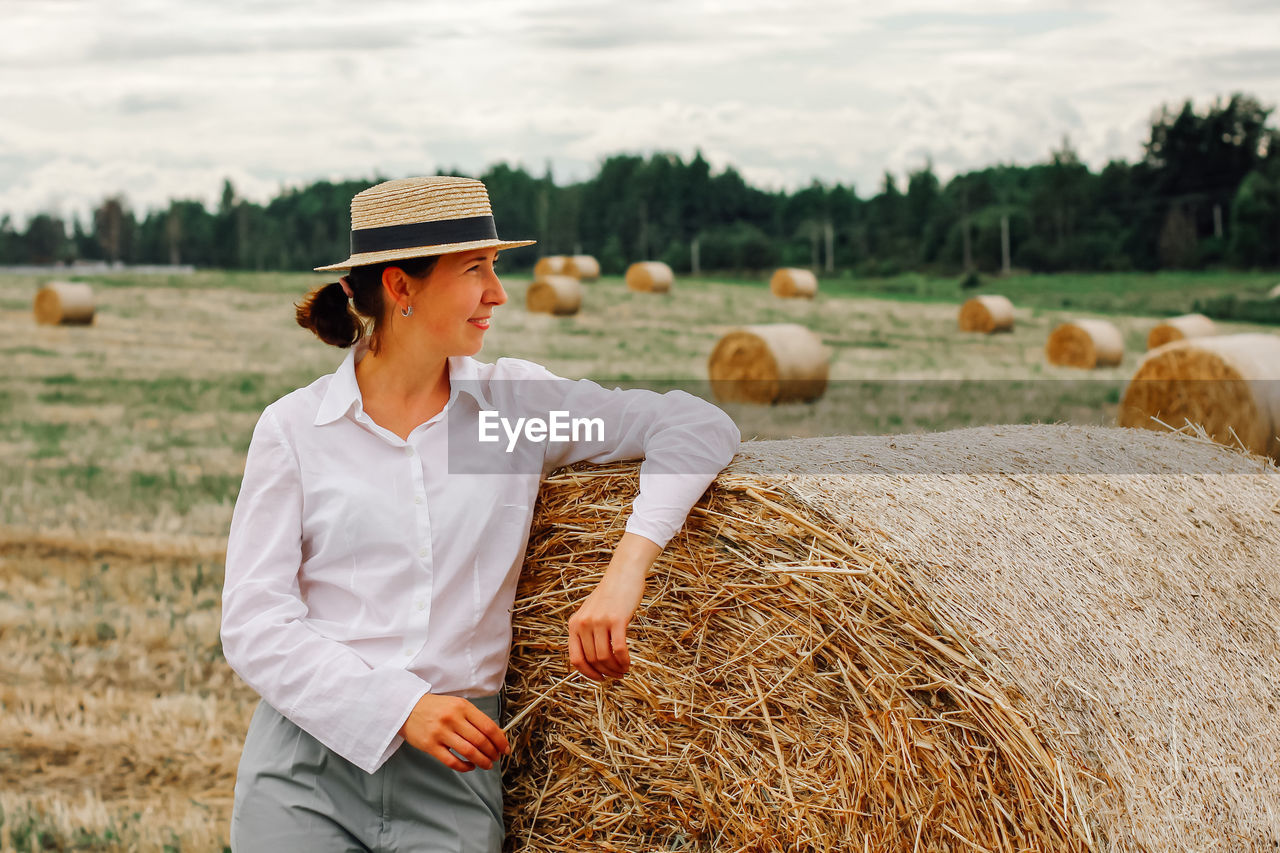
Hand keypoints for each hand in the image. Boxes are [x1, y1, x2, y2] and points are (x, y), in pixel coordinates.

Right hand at [398, 694, 509, 771]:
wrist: (407, 707)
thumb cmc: (436, 708)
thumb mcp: (457, 705)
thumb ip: (474, 718)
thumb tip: (496, 735)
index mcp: (463, 707)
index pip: (488, 726)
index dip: (500, 740)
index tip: (505, 748)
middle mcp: (452, 718)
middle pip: (480, 740)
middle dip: (492, 752)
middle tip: (496, 758)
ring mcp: (440, 732)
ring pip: (468, 752)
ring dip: (482, 761)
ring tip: (486, 764)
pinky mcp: (430, 745)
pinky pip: (452, 761)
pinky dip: (464, 767)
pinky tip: (470, 767)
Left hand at [567, 532, 660, 680]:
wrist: (623, 573)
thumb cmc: (610, 595)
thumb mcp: (591, 613)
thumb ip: (587, 632)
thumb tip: (593, 661)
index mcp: (574, 624)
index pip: (575, 659)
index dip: (587, 674)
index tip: (600, 678)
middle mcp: (583, 624)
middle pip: (593, 660)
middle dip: (606, 672)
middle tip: (617, 675)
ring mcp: (599, 622)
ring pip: (605, 657)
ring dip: (616, 669)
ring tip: (624, 670)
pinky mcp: (616, 620)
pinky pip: (618, 649)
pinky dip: (624, 661)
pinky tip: (628, 663)